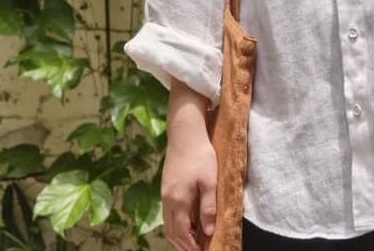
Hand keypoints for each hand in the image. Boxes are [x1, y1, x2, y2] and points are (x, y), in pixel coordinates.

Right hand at [161, 130, 218, 250]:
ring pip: (168, 223)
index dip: (191, 246)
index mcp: (178, 200)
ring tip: (194, 241)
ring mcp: (164, 193)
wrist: (184, 134)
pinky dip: (177, 224)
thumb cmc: (200, 156)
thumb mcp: (210, 182)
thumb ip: (208, 207)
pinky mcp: (166, 187)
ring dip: (179, 235)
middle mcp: (168, 200)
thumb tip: (208, 231)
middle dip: (183, 245)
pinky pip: (169, 213)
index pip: (182, 232)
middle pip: (171, 232)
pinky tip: (189, 222)